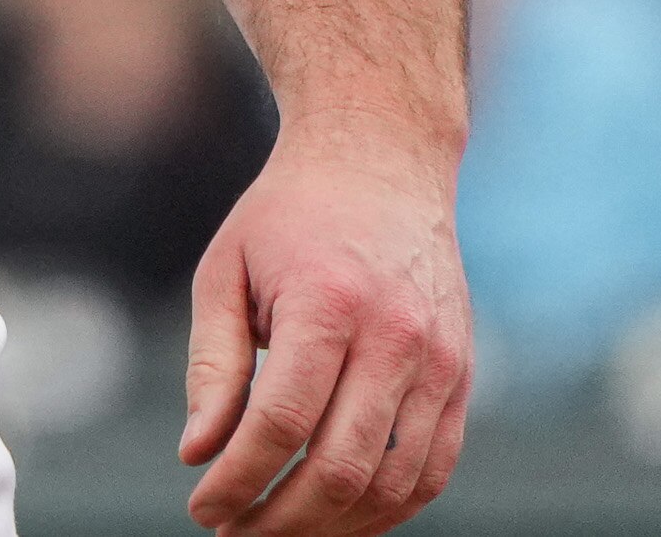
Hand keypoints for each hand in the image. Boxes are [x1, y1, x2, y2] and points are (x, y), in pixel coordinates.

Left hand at [179, 123, 471, 535]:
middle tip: (234, 532)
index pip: (281, 425)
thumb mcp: (225, 270)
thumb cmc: (288, 217)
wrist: (381, 161)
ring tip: (278, 530)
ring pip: (392, 484)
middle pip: (340, 468)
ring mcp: (440, 363)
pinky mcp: (462, 378)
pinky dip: (386, 508)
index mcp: (328, 306)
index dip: (238, 481)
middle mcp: (396, 339)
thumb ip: (213, 365)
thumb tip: (198, 454)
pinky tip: (338, 517)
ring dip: (333, 526)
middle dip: (281, 519)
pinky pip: (432, 469)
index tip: (203, 508)